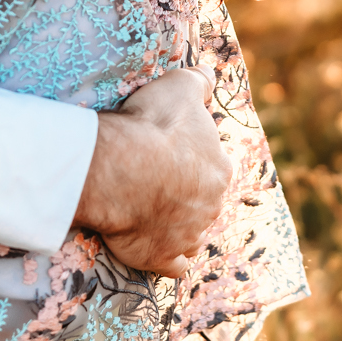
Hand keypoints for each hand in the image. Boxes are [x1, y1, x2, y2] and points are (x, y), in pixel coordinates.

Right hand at [75, 69, 228, 278]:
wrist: (121, 168)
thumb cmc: (154, 125)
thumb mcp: (181, 87)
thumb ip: (200, 80)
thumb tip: (210, 74)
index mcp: (219, 169)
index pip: (213, 166)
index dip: (191, 160)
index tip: (169, 154)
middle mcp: (211, 205)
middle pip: (203, 201)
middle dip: (186, 195)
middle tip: (156, 183)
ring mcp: (189, 235)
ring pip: (193, 234)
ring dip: (180, 228)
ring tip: (155, 216)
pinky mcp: (163, 257)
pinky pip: (174, 266)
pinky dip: (168, 260)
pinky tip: (155, 249)